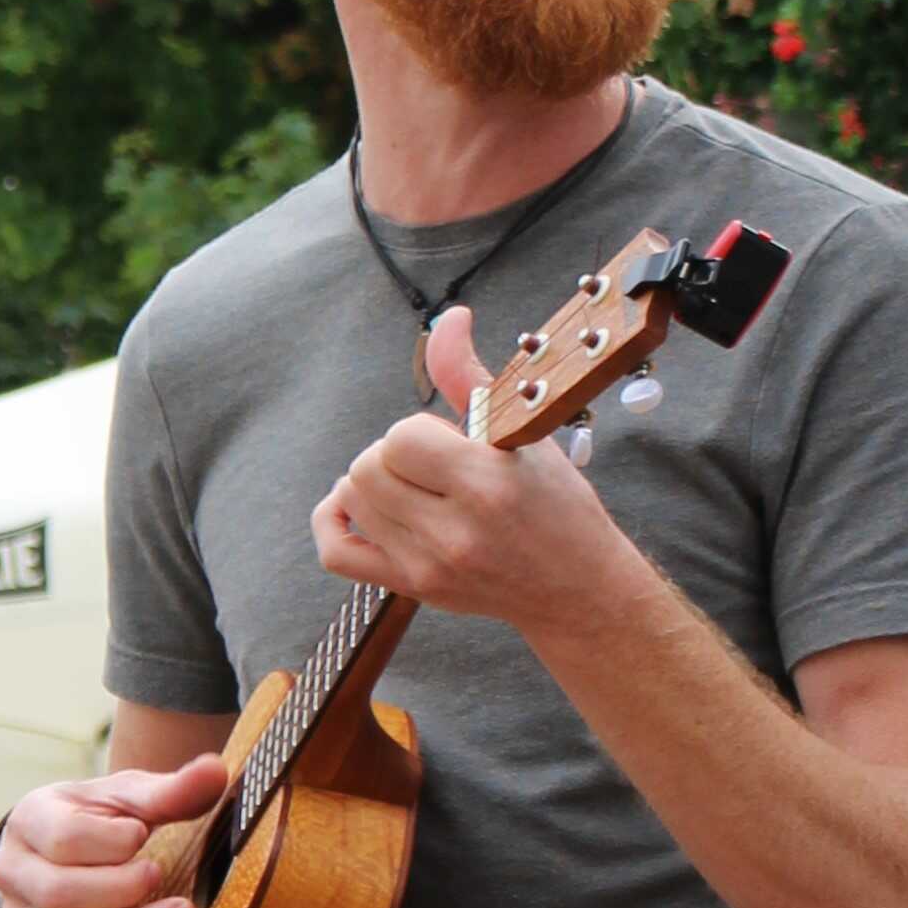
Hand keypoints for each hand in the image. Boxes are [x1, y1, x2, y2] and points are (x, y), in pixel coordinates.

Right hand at [0, 758, 229, 907]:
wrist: (61, 856)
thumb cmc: (99, 820)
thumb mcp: (126, 798)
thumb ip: (169, 790)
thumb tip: (215, 770)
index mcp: (30, 820)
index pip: (63, 838)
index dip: (108, 842)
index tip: (143, 835)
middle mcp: (12, 871)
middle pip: (62, 893)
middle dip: (123, 892)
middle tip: (164, 878)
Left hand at [311, 305, 630, 634]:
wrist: (575, 587)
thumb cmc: (556, 506)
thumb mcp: (522, 434)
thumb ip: (469, 376)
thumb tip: (448, 319)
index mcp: (487, 483)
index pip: (400, 436)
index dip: (419, 431)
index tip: (449, 443)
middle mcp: (453, 530)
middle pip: (366, 467)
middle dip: (393, 455)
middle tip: (432, 467)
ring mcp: (427, 565)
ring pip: (350, 499)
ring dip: (371, 483)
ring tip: (413, 488)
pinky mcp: (410, 587)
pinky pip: (335, 552)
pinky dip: (333, 519)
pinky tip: (358, 507)